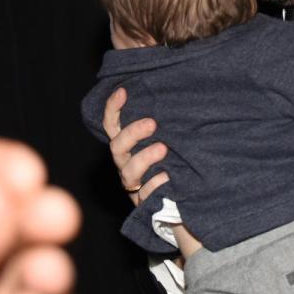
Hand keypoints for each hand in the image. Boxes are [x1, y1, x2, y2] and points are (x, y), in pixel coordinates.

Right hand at [103, 88, 168, 204]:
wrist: (181, 199)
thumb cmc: (173, 161)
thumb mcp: (168, 139)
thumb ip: (165, 124)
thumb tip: (177, 97)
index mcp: (127, 145)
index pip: (113, 124)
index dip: (113, 108)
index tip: (123, 91)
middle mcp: (126, 163)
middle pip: (118, 146)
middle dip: (132, 133)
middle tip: (152, 123)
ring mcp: (135, 183)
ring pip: (130, 171)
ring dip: (144, 158)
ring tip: (163, 148)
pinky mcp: (146, 201)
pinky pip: (147, 193)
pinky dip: (156, 183)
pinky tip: (168, 176)